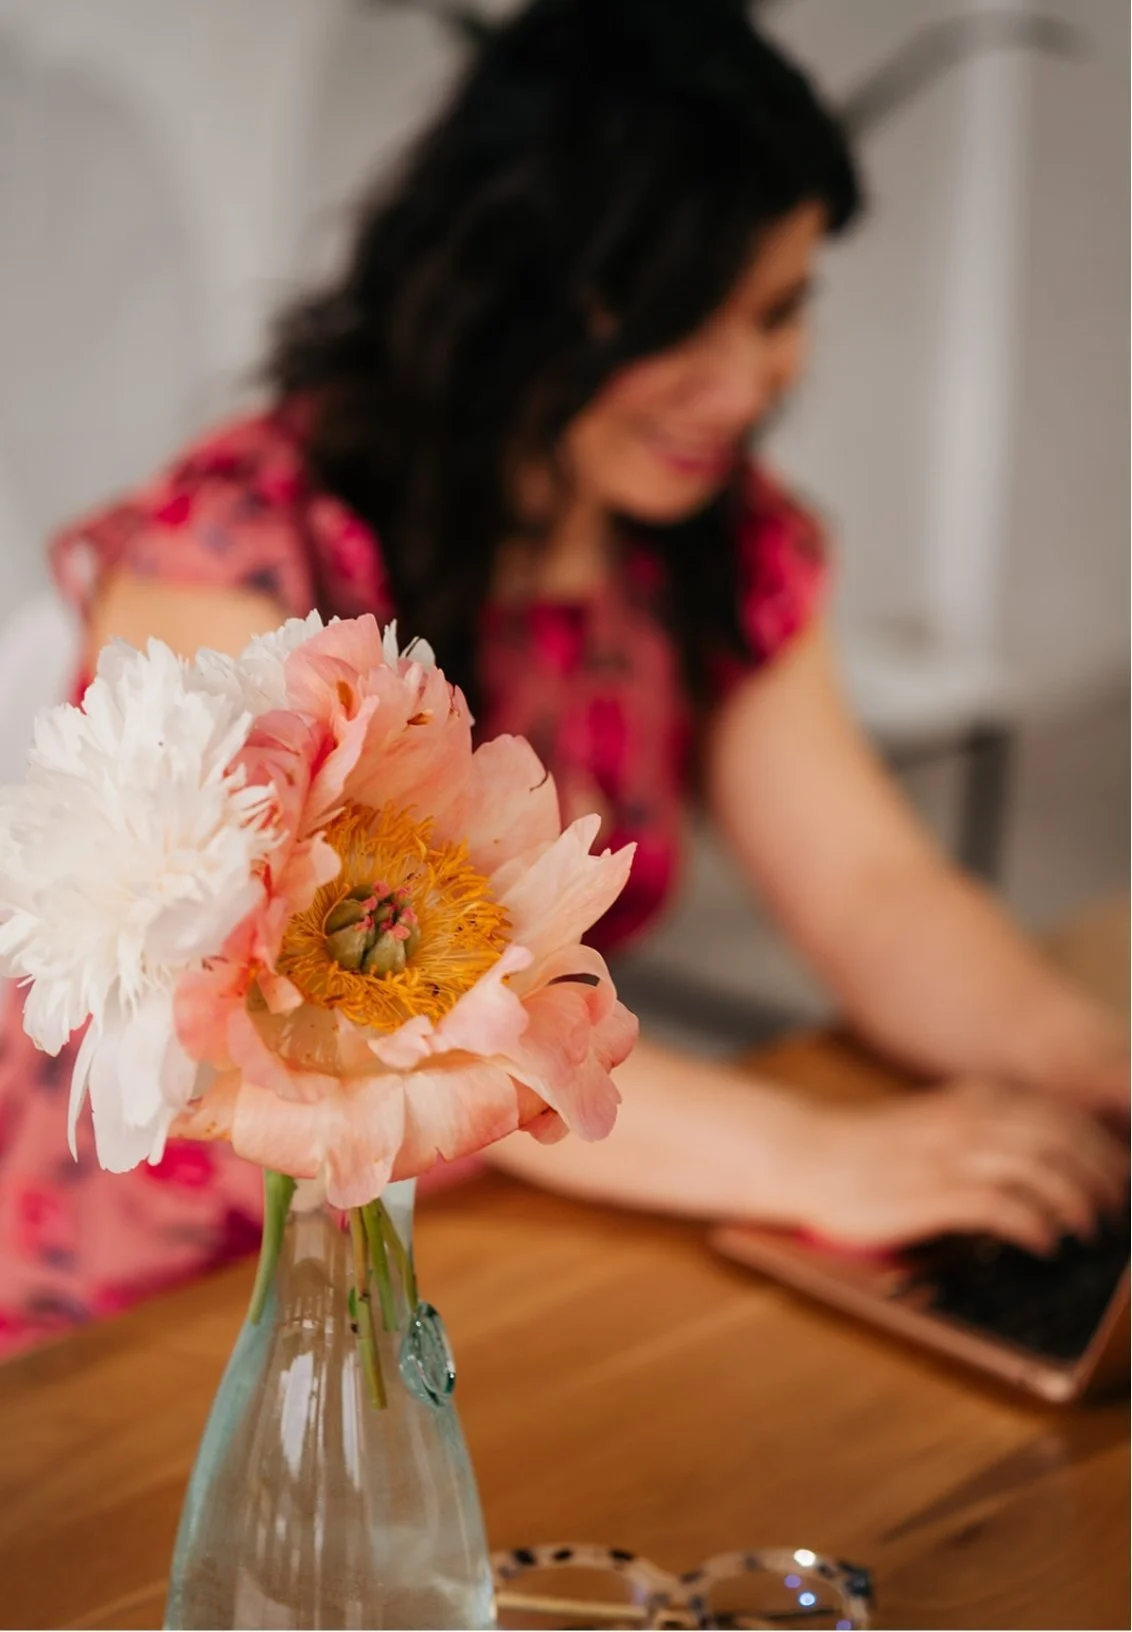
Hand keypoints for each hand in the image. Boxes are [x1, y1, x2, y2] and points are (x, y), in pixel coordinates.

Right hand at [792, 1078, 1127, 1254]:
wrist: (808, 1154)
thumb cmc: (868, 1149)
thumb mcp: (934, 1122)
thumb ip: (979, 1130)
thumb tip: (1037, 1160)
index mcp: (971, 1100)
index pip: (1059, 1114)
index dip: (1100, 1145)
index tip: (1119, 1175)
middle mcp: (967, 1121)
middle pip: (1061, 1139)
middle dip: (1101, 1174)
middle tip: (1116, 1208)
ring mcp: (950, 1156)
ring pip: (1039, 1169)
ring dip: (1075, 1201)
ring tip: (1089, 1231)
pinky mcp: (931, 1194)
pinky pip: (1001, 1207)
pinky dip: (1034, 1225)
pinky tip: (1045, 1244)